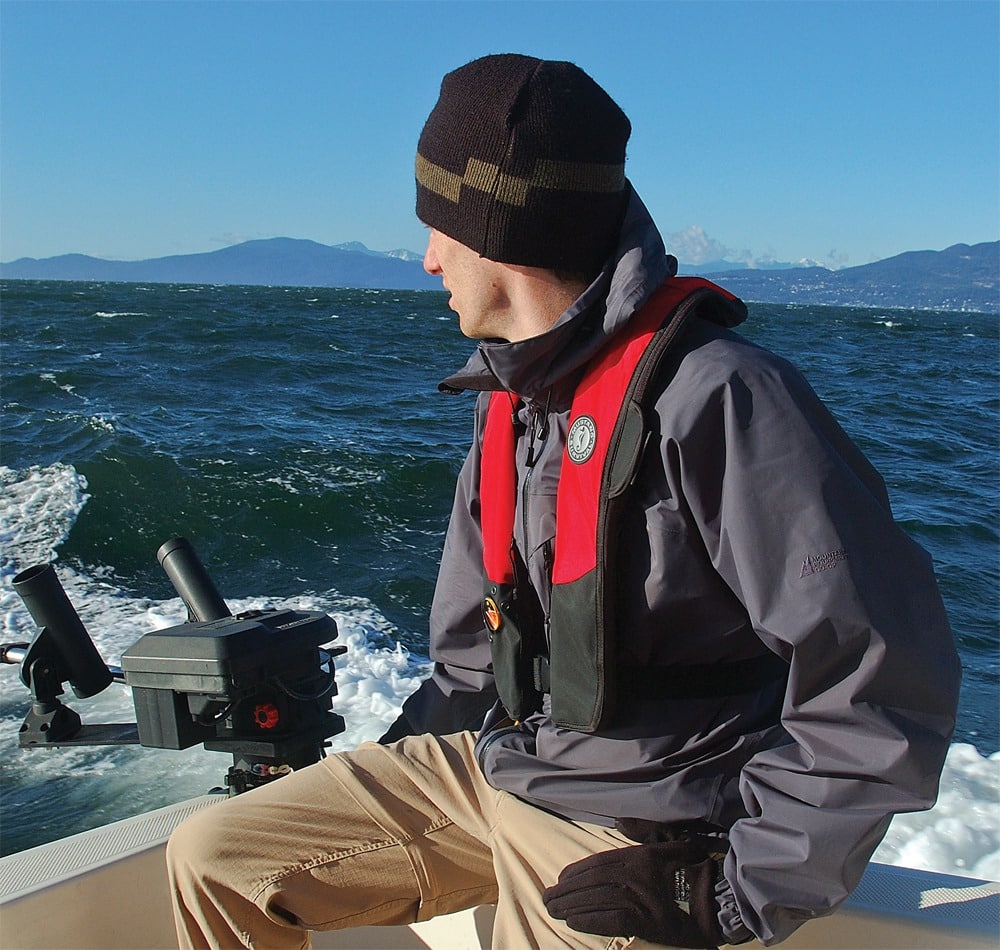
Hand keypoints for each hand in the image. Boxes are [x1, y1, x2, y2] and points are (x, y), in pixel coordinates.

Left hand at [543, 822, 727, 947]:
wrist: (721, 898)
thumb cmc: (697, 868)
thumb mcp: (673, 841)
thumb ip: (645, 830)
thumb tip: (619, 821)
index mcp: (639, 856)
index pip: (597, 863)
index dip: (575, 872)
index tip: (559, 880)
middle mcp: (635, 874)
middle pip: (591, 882)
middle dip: (566, 891)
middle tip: (546, 899)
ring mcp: (640, 897)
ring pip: (596, 900)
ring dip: (571, 905)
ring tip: (553, 910)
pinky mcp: (646, 921)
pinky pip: (610, 919)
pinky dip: (589, 920)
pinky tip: (573, 922)